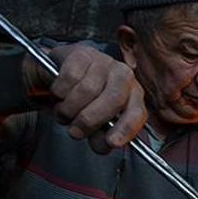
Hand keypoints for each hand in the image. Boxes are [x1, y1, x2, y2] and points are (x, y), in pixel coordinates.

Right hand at [22, 44, 146, 153]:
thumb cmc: (85, 102)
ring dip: (69, 109)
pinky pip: (69, 78)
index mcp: (134, 96)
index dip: (126, 129)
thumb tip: (103, 145)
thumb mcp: (97, 124)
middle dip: (90, 120)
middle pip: (113, 100)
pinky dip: (59, 92)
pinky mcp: (81, 54)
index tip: (112, 142)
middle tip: (75, 131)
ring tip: (65, 114)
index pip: (137, 113)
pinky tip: (60, 94)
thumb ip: (102, 138)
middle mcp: (124, 76)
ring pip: (87, 90)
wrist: (62, 75)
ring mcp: (103, 62)